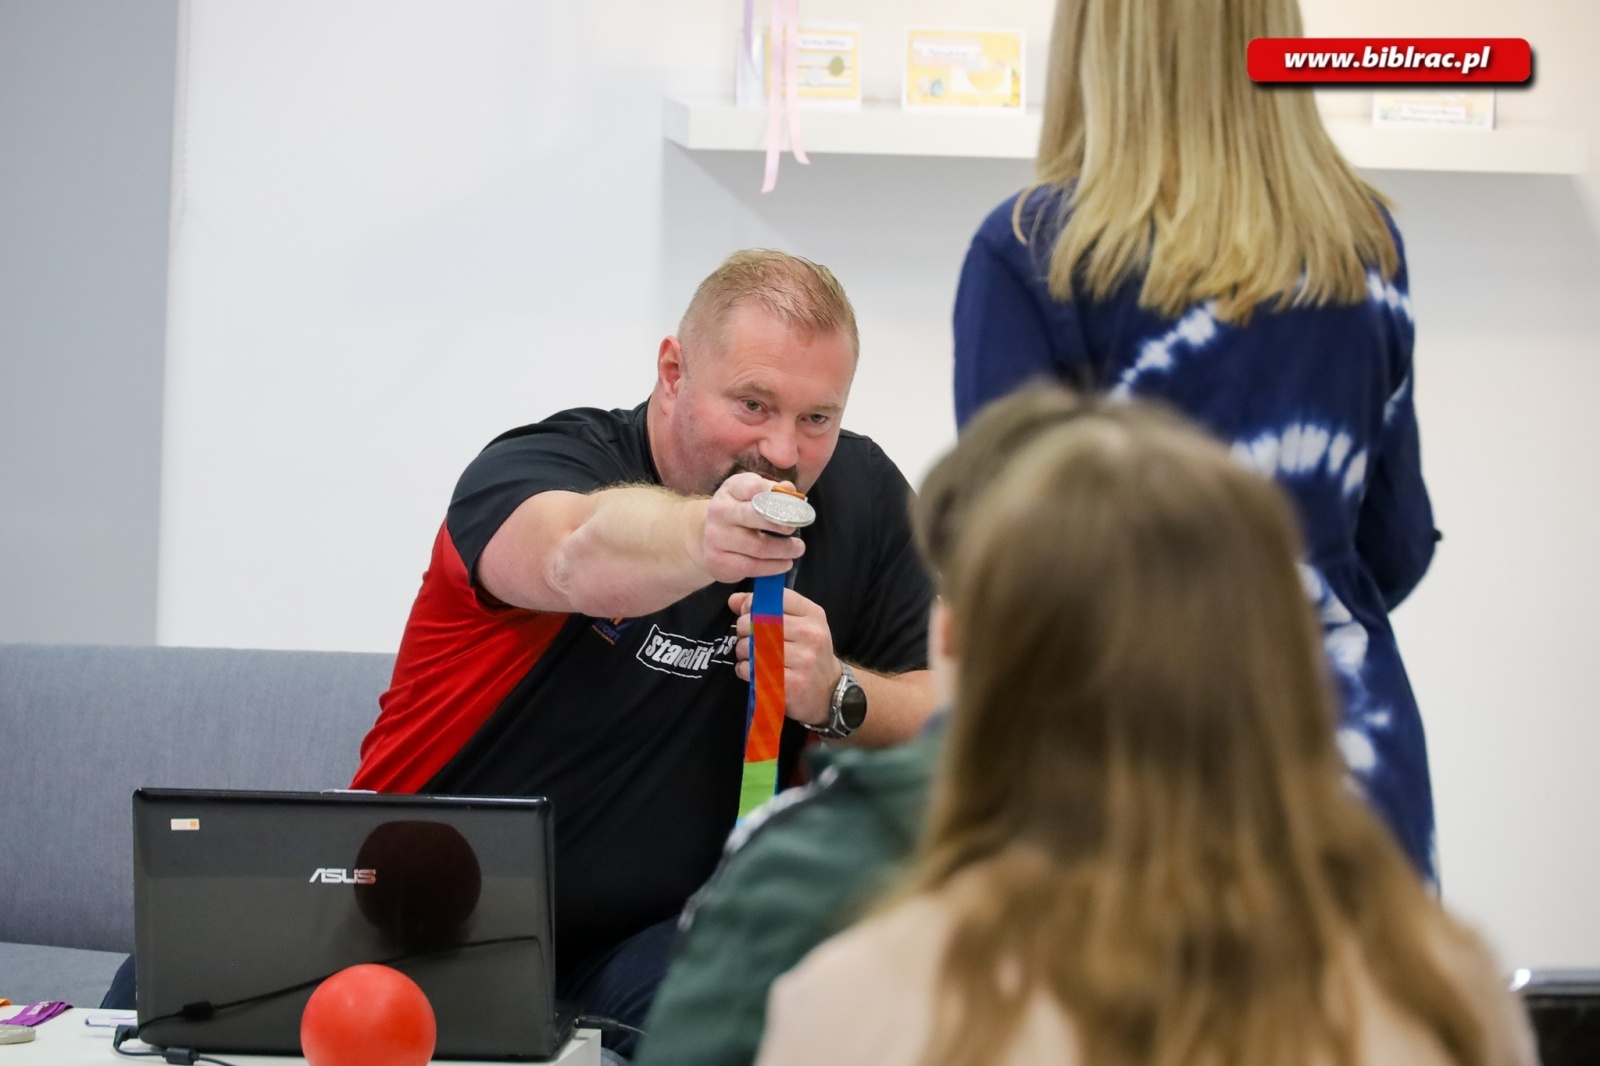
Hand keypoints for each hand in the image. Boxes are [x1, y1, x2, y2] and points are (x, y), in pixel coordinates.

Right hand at [701, 473, 806, 584]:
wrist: (710, 539)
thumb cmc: (741, 514)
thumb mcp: (755, 496)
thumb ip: (774, 492)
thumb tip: (789, 489)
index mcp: (730, 490)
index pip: (750, 487)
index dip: (770, 494)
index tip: (788, 503)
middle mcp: (719, 511)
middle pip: (751, 516)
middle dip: (779, 523)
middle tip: (795, 527)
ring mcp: (715, 537)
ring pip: (756, 546)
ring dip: (782, 549)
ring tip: (797, 549)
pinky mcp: (717, 561)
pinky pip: (750, 567)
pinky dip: (772, 567)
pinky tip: (784, 563)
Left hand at [729, 587, 840, 727]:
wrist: (828, 691)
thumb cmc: (808, 652)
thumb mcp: (799, 624)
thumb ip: (768, 607)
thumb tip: (735, 600)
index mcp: (812, 615)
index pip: (775, 598)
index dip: (753, 605)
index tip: (748, 613)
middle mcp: (810, 634)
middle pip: (758, 622)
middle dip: (744, 629)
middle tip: (749, 638)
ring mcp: (803, 660)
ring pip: (752, 646)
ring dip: (743, 651)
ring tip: (752, 655)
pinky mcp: (792, 684)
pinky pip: (752, 669)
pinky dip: (745, 669)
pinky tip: (753, 670)